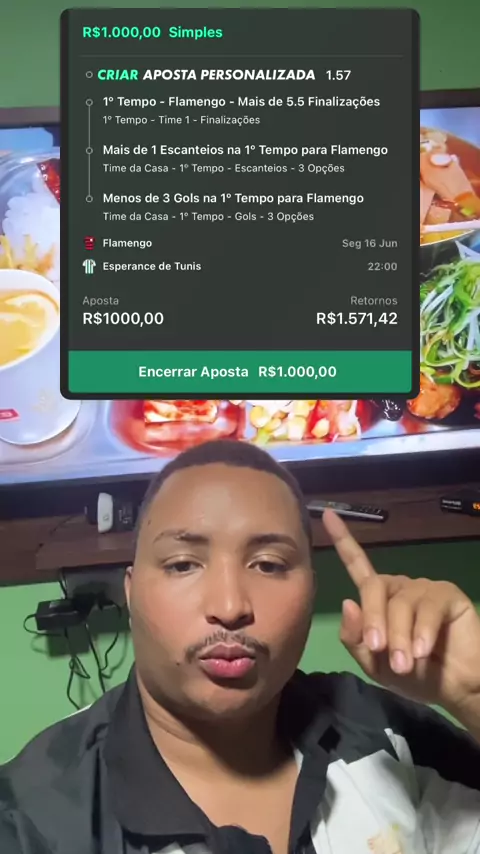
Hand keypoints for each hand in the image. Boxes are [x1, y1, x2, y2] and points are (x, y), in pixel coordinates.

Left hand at [322, 510, 479, 715]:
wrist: (456, 689)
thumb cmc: (415, 676)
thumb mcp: (375, 664)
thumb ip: (356, 639)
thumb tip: (348, 603)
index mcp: (379, 600)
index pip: (357, 565)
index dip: (343, 540)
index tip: (327, 513)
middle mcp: (400, 588)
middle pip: (373, 588)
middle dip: (373, 620)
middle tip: (378, 650)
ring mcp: (423, 588)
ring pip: (399, 603)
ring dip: (399, 637)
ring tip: (405, 665)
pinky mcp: (447, 594)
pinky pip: (427, 607)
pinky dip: (421, 631)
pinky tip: (422, 651)